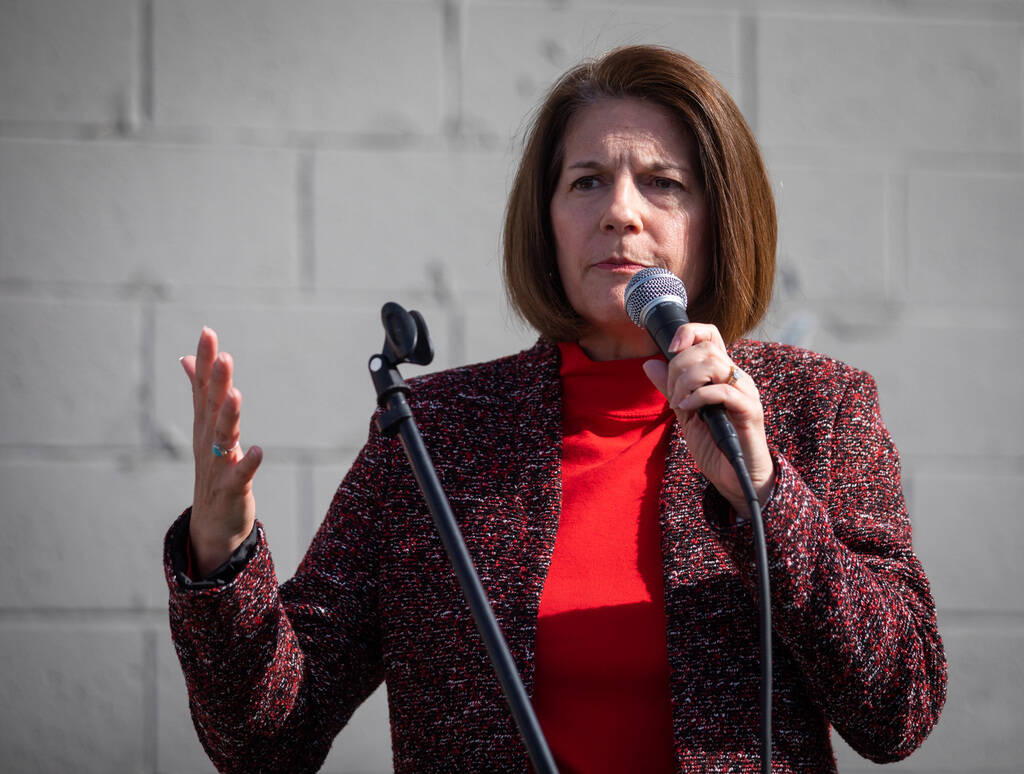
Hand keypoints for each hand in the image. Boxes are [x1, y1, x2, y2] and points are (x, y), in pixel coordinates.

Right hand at [180, 327, 261, 576]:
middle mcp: (208, 442)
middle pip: (212, 407)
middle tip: (223, 355)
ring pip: (223, 437)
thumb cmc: (213, 471)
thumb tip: (187, 359)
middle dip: (216, 382)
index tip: (207, 332)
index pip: (202, 388)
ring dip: (229, 416)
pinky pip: (240, 475)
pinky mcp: (233, 488)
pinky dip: (248, 463)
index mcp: (204, 426)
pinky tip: (258, 451)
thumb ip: (199, 393)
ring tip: (235, 394)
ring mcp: (218, 465)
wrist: (213, 525)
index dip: (204, 361)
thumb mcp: (205, 429)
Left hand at [642, 323, 774, 516]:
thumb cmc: (715, 446)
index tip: (670, 348)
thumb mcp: (685, 413)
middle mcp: (736, 378)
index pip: (710, 335)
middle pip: (706, 348)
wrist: (736, 478)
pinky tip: (688, 409)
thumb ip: (670, 388)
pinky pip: (723, 391)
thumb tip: (649, 364)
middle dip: (678, 367)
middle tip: (672, 394)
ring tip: (679, 403)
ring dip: (687, 382)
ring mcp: (745, 393)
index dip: (690, 332)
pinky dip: (699, 396)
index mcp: (722, 375)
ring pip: (714, 364)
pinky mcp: (750, 411)